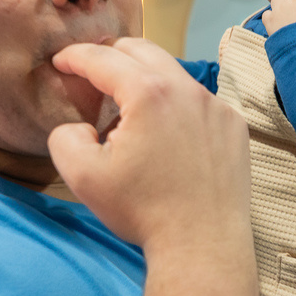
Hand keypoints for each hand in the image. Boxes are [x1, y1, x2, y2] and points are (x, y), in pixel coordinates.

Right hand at [47, 39, 251, 252]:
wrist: (203, 245)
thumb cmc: (143, 211)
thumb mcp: (83, 177)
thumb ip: (65, 138)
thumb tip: (80, 126)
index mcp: (148, 93)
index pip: (103, 58)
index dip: (75, 56)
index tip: (61, 62)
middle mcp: (187, 89)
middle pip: (142, 50)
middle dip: (111, 56)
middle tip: (92, 76)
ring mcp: (216, 106)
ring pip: (173, 75)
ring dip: (146, 82)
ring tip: (129, 114)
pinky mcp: (234, 126)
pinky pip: (199, 101)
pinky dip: (176, 106)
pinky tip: (166, 137)